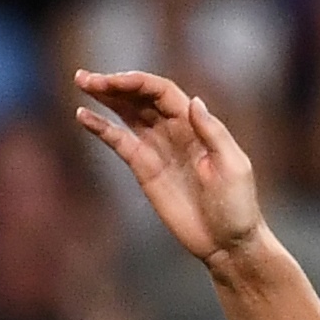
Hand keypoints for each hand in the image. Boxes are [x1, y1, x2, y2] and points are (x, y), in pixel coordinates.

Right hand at [73, 68, 265, 263]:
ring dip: (105, 98)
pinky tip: (84, 116)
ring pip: (127, 113)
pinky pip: (120, 142)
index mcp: (196, 124)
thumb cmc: (237, 205)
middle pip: (140, 97)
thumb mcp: (233, 167)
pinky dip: (102, 128)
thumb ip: (212, 134)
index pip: (162, 92)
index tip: (114, 80)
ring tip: (82, 83)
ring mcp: (157, 148)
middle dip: (114, 84)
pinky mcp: (144, 169)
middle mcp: (174, 130)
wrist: (226, 242)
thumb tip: (193, 102)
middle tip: (85, 77)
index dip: (138, 82)